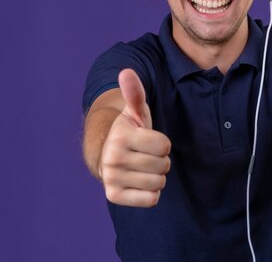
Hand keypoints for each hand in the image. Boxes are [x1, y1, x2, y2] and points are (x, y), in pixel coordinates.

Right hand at [99, 69, 171, 206]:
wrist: (107, 157)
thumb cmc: (129, 133)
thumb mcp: (134, 112)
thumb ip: (135, 93)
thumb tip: (127, 72)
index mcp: (120, 136)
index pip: (164, 145)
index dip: (161, 143)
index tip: (147, 140)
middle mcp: (112, 158)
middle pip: (163, 165)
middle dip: (160, 160)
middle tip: (145, 155)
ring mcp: (112, 178)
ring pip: (159, 183)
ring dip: (156, 176)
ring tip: (141, 168)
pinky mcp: (114, 196)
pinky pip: (151, 199)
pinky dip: (151, 193)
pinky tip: (139, 182)